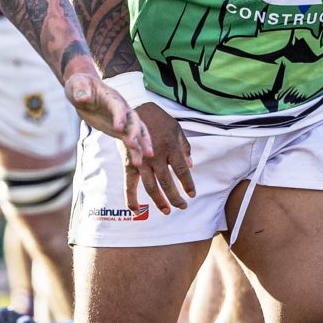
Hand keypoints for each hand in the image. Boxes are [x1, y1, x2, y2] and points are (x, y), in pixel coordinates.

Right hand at [109, 98, 190, 215]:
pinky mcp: (130, 163)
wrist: (133, 111)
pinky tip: (136, 210)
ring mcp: (142, 161)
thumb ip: (184, 147)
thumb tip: (190, 166)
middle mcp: (156, 157)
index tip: (192, 194)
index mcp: (170, 147)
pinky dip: (131, 198)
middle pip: (167, 183)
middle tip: (182, 207)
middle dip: (175, 197)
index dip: (188, 184)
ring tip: (166, 211)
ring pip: (151, 187)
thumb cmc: (157, 119)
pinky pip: (129, 184)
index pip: (182, 171)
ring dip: (159, 201)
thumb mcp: (176, 128)